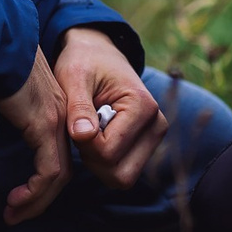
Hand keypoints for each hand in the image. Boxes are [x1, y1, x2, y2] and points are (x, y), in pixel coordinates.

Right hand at [0, 48, 70, 223]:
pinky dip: (35, 191)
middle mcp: (58, 113)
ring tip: (13, 214)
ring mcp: (55, 119)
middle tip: (16, 213)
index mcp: (47, 105)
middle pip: (60, 166)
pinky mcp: (44, 125)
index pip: (53, 151)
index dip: (38, 177)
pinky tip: (16, 201)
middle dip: (39, 195)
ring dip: (36, 200)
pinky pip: (49, 170)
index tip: (15, 196)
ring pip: (57, 174)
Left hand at [55, 27, 168, 188]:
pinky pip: (122, 171)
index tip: (75, 121)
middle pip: (122, 175)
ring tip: (88, 130)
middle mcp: (157, 126)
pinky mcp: (146, 146)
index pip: (108, 152)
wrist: (98, 53)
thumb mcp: (74, 77)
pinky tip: (96, 135)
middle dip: (93, 160)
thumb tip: (83, 136)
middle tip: (81, 130)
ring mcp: (154, 138)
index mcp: (144, 107)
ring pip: (122, 178)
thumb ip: (78, 107)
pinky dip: (103, 161)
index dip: (83, 144)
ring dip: (97, 161)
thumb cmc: (84, 62)